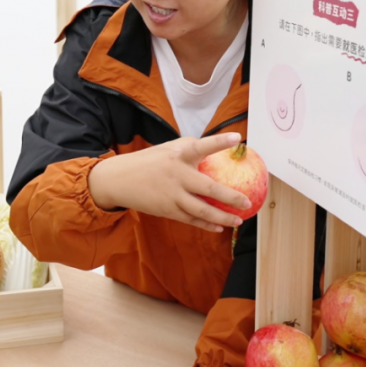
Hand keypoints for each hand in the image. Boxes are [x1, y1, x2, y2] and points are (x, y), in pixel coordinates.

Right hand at [88, 132, 250, 232]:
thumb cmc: (149, 161)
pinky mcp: (168, 210)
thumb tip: (216, 149)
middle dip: (231, 197)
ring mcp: (172, 195)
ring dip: (223, 217)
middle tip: (247, 201)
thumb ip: (190, 148)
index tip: (238, 139)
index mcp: (178, 155)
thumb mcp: (167, 148)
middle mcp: (177, 175)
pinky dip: (206, 225)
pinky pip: (192, 220)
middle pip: (209, 189)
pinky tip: (219, 227)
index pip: (202, 146)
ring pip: (202, 211)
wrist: (119, 180)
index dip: (219, 142)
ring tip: (238, 220)